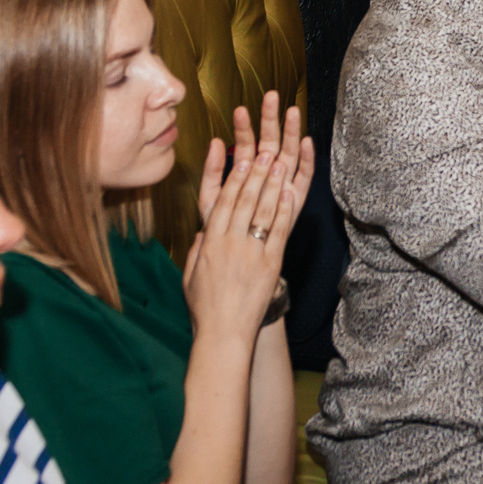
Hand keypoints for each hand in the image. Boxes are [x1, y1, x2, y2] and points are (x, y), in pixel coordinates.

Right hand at [183, 92, 311, 344]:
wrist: (223, 333)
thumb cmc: (205, 307)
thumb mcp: (191, 275)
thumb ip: (199, 250)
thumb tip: (204, 233)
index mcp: (210, 242)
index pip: (224, 201)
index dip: (235, 177)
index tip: (243, 158)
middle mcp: (231, 242)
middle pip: (245, 199)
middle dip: (256, 172)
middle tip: (266, 149)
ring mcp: (252, 251)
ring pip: (263, 210)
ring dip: (273, 183)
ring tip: (280, 161)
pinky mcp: (270, 264)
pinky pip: (279, 231)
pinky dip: (285, 210)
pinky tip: (290, 192)